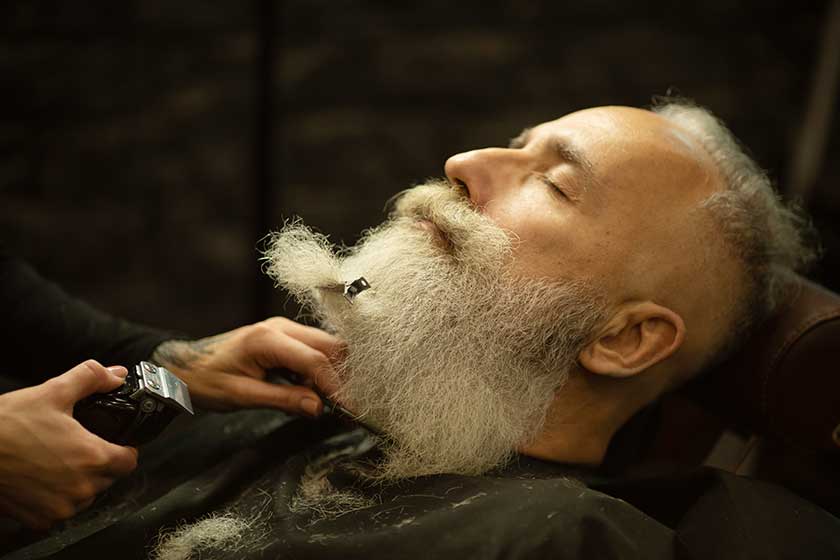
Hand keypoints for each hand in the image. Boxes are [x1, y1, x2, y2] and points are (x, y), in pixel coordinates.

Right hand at [0, 360, 138, 529]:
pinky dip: (56, 497)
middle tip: (77, 446)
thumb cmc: (6, 426)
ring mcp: (60, 508)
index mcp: (92, 457)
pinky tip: (41, 478)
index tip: (114, 442)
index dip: (125, 449)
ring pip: (86, 496)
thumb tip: (116, 374)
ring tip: (56, 461)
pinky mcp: (40, 520)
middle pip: (109, 478)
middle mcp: (81, 488)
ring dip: (79, 482)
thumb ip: (91, 378)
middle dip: (99, 462)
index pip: (129, 461)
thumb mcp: (52, 392)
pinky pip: (61, 511)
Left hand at [151, 317, 342, 416]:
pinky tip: (316, 392)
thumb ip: (283, 400)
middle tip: (348, 407)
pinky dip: (321, 371)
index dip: (336, 386)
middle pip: (330, 347)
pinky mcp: (285, 337)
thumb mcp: (242, 396)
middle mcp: (281, 327)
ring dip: (333, 374)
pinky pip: (314, 350)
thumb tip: (319, 407)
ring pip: (326, 347)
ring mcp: (284, 329)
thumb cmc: (205, 380)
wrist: (184, 366)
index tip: (351, 409)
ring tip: (334, 403)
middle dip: (343, 377)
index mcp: (268, 339)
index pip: (316, 361)